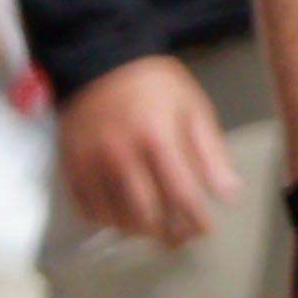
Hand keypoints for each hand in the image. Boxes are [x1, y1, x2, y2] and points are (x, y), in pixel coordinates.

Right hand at [58, 54, 239, 247]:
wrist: (98, 60)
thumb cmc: (153, 84)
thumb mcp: (193, 107)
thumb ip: (210, 151)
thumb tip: (227, 193)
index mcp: (157, 138)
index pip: (181, 195)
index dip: (195, 220)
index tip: (204, 228)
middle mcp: (120, 155)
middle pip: (145, 215)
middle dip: (167, 234)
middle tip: (180, 236)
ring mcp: (90, 162)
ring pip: (114, 218)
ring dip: (138, 230)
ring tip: (154, 227)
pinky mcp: (70, 164)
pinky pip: (86, 208)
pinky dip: (106, 220)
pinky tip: (122, 215)